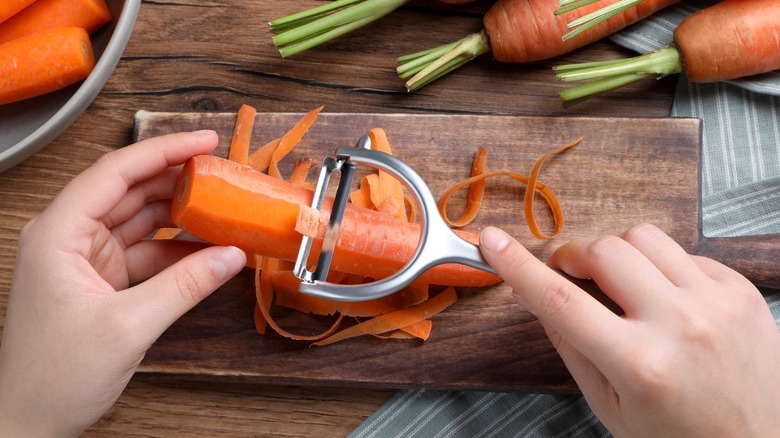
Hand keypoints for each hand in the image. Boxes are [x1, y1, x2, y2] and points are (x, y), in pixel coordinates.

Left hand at [0, 131, 245, 436]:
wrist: (28, 422)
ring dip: (182, 216)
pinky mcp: (102, 280)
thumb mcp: (128, 327)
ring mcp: (86, 258)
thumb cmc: (53, 377)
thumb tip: (230, 256)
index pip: (115, 173)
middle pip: (130, 190)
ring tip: (222, 209)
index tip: (204, 142)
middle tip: (222, 175)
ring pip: (141, 220)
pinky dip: (177, 251)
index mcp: (58, 234)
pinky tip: (208, 251)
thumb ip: (185, 286)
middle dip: (177, 181)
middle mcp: (69, 237)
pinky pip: (147, 252)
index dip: (163, 151)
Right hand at [480, 224, 779, 436]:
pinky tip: (662, 296)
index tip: (492, 241)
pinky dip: (659, 266)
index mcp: (639, 365)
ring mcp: (717, 304)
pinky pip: (683, 250)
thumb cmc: (677, 435)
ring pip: (642, 236)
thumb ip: (568, 344)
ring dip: (616, 254)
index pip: (560, 300)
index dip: (518, 266)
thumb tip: (532, 293)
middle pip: (603, 252)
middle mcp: (681, 327)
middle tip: (569, 275)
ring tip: (620, 286)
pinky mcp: (741, 290)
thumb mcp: (609, 405)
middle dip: (573, 257)